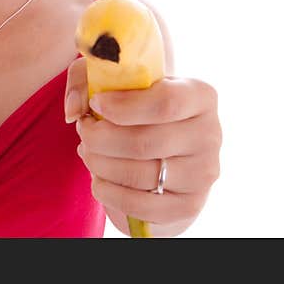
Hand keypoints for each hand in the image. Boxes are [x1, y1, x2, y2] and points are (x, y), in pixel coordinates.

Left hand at [65, 57, 221, 235]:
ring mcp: (203, 174)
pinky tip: (98, 178)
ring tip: (88, 152)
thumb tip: (74, 111)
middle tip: (84, 131)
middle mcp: (209, 135)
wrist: (159, 144)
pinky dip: (108, 193)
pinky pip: (140, 205)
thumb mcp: (110, 77)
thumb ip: (85, 79)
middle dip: (100, 138)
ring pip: (139, 174)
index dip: (123, 106)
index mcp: (200, 96)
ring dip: (99, 164)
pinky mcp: (188, 205)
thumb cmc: (132, 103)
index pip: (166, 102)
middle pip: (144, 142)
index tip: (96, 104)